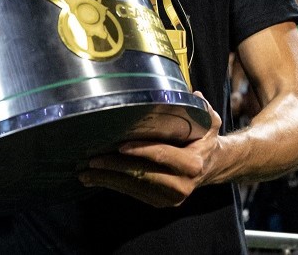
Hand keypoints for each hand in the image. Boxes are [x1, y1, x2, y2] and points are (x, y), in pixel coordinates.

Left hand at [80, 92, 223, 207]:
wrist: (211, 167)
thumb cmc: (205, 140)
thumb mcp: (210, 123)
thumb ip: (203, 109)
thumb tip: (192, 95)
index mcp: (193, 163)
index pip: (162, 155)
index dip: (140, 150)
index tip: (119, 146)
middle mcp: (182, 184)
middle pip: (142, 174)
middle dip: (115, 168)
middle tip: (92, 160)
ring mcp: (171, 197)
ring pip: (135, 187)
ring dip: (108, 180)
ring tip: (86, 173)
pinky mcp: (161, 202)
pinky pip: (135, 193)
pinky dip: (115, 185)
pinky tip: (97, 179)